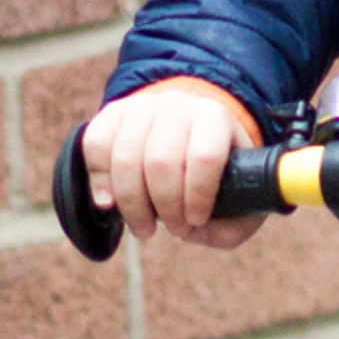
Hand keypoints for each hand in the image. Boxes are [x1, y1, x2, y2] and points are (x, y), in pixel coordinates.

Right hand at [81, 78, 266, 248]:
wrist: (188, 125)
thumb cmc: (217, 170)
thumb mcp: (242, 195)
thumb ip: (231, 225)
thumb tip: (194, 232)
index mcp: (215, 119)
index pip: (204, 156)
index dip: (197, 196)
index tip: (196, 220)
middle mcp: (178, 106)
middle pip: (160, 161)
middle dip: (165, 207)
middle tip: (174, 230)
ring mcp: (141, 106)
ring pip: (125, 158)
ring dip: (132, 205)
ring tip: (144, 228)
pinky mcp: (113, 113)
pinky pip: (95, 145)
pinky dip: (99, 180)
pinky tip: (110, 203)